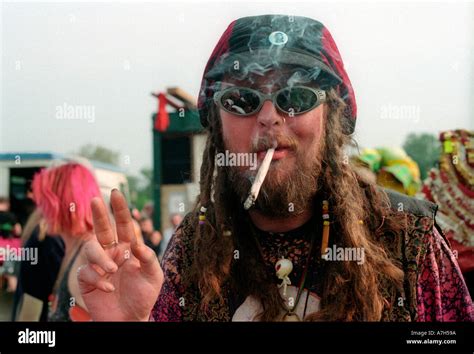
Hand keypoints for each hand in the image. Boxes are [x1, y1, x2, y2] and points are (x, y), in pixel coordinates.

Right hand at [78, 190, 162, 320]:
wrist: (130, 319)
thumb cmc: (144, 296)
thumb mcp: (154, 276)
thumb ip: (148, 258)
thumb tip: (136, 244)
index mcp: (128, 248)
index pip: (124, 225)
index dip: (120, 210)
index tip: (116, 193)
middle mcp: (112, 253)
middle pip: (102, 229)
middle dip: (99, 214)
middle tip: (96, 200)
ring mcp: (99, 265)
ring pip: (91, 249)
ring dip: (100, 258)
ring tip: (113, 271)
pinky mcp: (87, 280)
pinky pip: (86, 272)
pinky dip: (97, 279)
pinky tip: (108, 289)